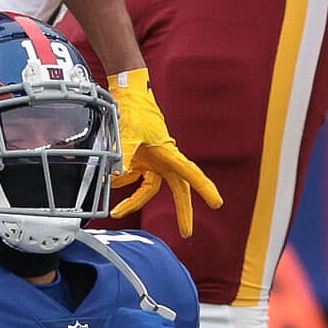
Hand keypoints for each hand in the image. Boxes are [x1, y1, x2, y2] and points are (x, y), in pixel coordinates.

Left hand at [109, 69, 220, 237]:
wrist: (127, 94)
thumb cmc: (136, 110)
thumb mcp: (129, 131)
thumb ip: (123, 152)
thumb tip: (116, 175)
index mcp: (170, 153)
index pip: (190, 174)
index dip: (204, 188)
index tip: (217, 204)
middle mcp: (165, 160)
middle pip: (178, 190)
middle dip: (183, 211)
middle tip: (187, 233)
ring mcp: (153, 161)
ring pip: (149, 189)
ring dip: (134, 201)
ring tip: (117, 212)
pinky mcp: (140, 159)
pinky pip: (134, 178)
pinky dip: (122, 183)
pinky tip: (110, 181)